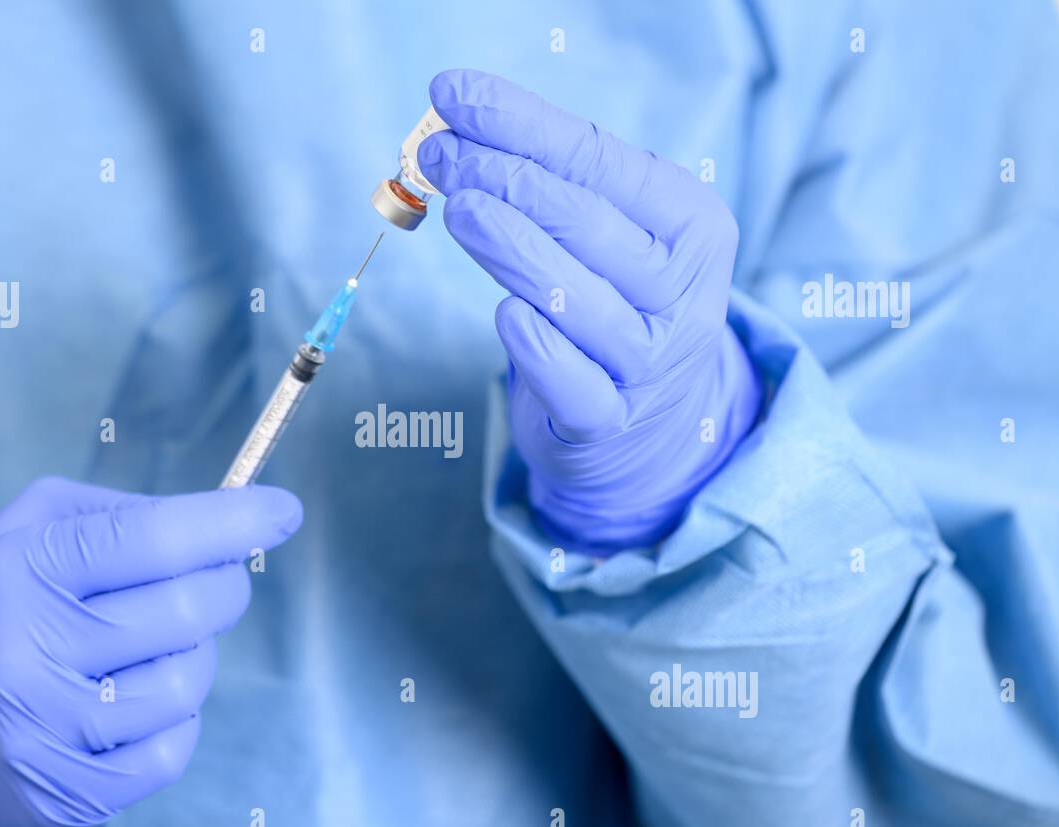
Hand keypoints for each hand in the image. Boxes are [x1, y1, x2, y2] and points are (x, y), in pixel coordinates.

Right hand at [0, 477, 301, 826]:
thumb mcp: (28, 527)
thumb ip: (121, 511)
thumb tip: (225, 519)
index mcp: (23, 570)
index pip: (154, 538)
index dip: (232, 522)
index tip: (281, 510)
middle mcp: (29, 650)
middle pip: (189, 610)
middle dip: (223, 585)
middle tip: (214, 579)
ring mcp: (46, 730)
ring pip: (190, 683)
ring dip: (196, 655)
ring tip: (157, 646)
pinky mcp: (65, 791)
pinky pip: (174, 749)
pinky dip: (177, 717)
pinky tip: (140, 698)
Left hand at [418, 69, 761, 552]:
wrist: (654, 426)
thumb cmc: (618, 305)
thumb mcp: (612, 237)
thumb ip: (556, 184)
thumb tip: (460, 125)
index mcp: (693, 227)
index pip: (598, 160)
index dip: (520, 123)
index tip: (450, 94)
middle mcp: (683, 294)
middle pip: (585, 222)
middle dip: (503, 176)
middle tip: (438, 152)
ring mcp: (649, 362)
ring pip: (573, 295)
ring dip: (509, 246)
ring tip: (457, 208)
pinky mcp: (608, 422)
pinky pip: (567, 377)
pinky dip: (535, 341)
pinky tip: (504, 311)